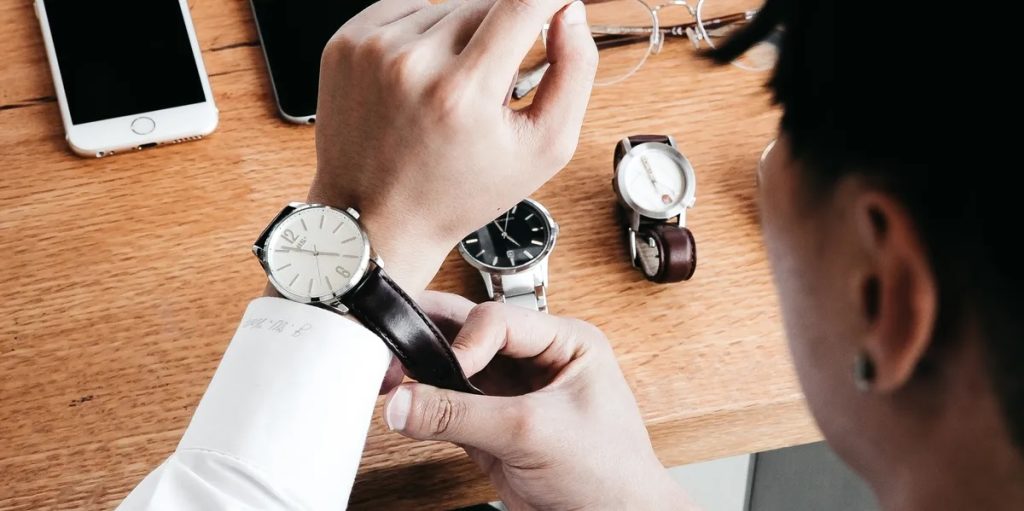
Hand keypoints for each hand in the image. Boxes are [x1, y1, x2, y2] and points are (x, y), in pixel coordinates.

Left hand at [307, 0, 597, 293]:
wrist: (373, 220)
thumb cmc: (458, 194)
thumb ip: (574, 73)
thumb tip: (569, 13)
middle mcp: (411, 62)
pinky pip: (407, 11)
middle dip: (504, 35)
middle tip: (492, 88)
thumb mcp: (542, 151)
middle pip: (486, 5)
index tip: (560, 2)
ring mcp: (371, 48)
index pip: (523, 3)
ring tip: (451, 93)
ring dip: (462, 37)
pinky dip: (425, 37)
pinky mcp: (347, 41)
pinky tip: (422, 80)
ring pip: (446, 7)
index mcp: (462, 92)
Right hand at [382, 292, 693, 509]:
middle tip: (394, 345)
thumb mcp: (533, 433)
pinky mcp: (492, 426)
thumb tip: (405, 403)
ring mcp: (512, 393)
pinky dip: (425, 407)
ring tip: (391, 375)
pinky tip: (406, 407)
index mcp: (564, 341)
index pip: (499, 320)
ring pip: (455, 368)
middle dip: (432, 338)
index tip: (447, 370)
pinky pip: (449, 407)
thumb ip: (462, 416)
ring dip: (424, 372)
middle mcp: (536, 359)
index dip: (466, 341)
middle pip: (471, 333)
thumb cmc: (610, 473)